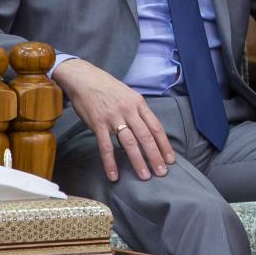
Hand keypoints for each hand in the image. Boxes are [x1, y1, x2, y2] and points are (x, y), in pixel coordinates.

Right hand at [53, 58, 172, 182]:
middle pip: (146, 137)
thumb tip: (147, 129)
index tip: (170, 159)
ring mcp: (113, 118)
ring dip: (138, 161)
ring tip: (145, 176)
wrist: (84, 78)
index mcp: (139, 104)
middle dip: (155, 156)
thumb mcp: (128, 95)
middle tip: (162, 172)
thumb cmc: (107, 87)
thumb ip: (137, 112)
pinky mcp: (98, 124)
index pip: (156, 127)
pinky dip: (110, 162)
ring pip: (129, 143)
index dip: (164, 144)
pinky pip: (105, 146)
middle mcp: (129, 111)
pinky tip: (114, 175)